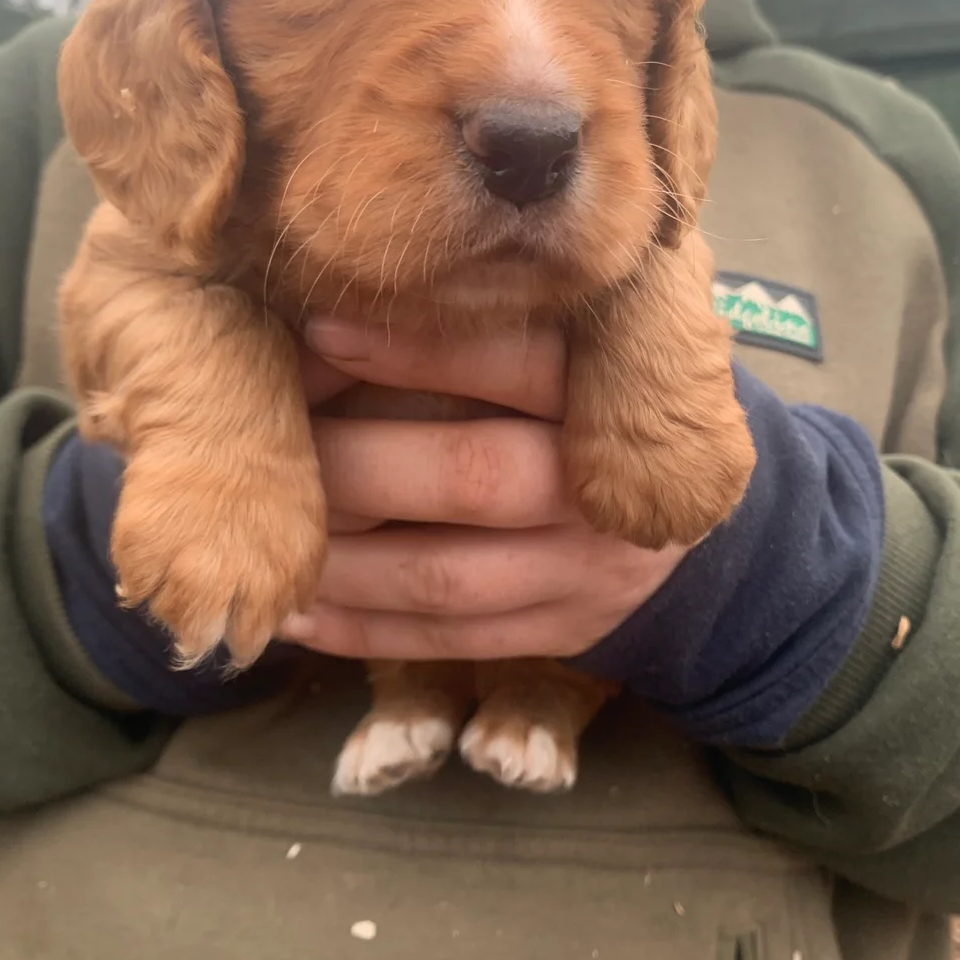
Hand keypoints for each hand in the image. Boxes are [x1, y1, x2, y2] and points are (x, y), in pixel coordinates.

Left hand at [286, 318, 689, 660]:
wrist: (690, 517)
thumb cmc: (598, 408)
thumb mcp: (583, 351)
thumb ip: (499, 328)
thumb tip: (338, 318)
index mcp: (620, 398)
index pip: (520, 363)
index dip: (417, 350)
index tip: (321, 330)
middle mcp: (607, 491)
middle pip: (471, 477)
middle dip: (356, 463)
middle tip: (277, 445)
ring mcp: (587, 575)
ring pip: (444, 578)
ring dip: (341, 561)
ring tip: (269, 536)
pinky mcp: (563, 633)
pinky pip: (448, 641)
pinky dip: (362, 630)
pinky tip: (300, 611)